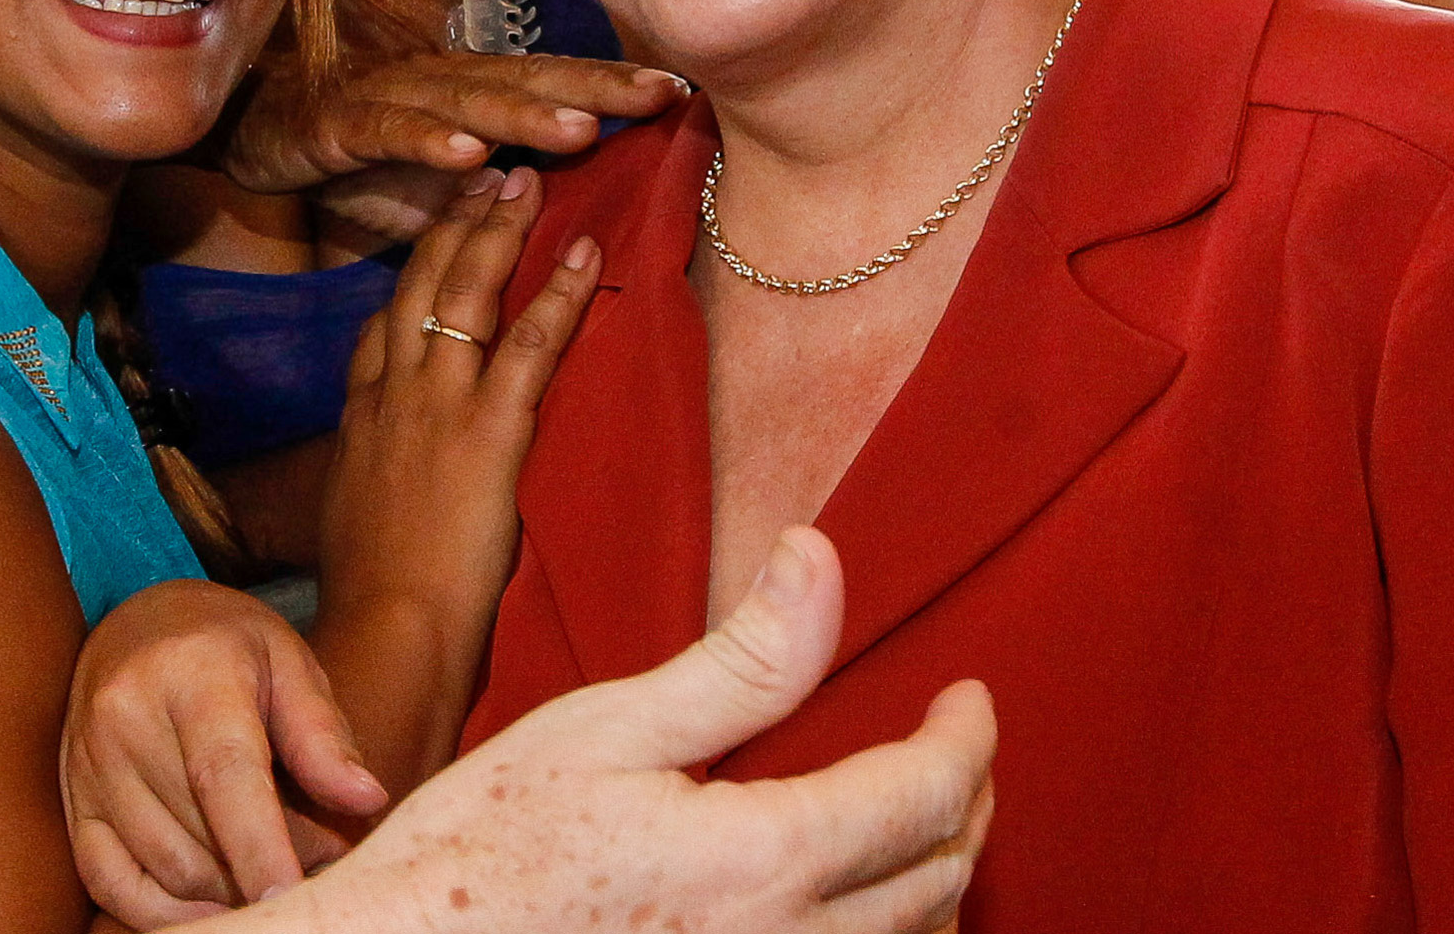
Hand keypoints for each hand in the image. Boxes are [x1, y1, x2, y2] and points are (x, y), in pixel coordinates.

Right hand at [64, 582, 381, 927]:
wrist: (140, 621)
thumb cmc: (227, 645)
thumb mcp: (289, 663)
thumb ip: (323, 734)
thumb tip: (364, 799)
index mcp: (188, 674)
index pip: (223, 774)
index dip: (259, 845)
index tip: (289, 896)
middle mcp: (123, 719)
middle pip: (201, 834)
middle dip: (271, 866)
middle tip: (321, 851)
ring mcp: (87, 764)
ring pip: (166, 869)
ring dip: (229, 890)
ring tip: (273, 860)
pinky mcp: (71, 800)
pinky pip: (110, 882)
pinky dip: (164, 914)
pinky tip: (212, 909)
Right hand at [226, 50, 683, 203]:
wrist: (257, 140)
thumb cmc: (362, 163)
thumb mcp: (445, 185)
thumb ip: (503, 193)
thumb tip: (580, 214)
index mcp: (470, 93)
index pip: (552, 86)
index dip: (610, 86)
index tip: (680, 93)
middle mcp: (437, 82)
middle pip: (524, 81)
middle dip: (591, 88)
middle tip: (654, 96)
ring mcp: (388, 98)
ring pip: (464, 104)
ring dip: (522, 116)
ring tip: (578, 131)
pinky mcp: (339, 124)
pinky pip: (389, 132)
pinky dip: (427, 140)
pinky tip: (467, 155)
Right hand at [289, 529, 994, 933]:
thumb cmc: (484, 844)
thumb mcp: (605, 728)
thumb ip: (739, 659)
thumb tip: (818, 558)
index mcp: (765, 858)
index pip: (924, 795)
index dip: (967, 738)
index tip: (969, 697)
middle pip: (939, 878)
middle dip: (968, 802)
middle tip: (959, 747)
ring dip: (937, 877)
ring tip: (923, 819)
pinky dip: (885, 933)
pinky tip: (857, 901)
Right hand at [316, 169, 596, 684]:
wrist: (386, 627)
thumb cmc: (373, 598)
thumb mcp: (352, 520)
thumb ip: (372, 479)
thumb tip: (385, 479)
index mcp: (361, 419)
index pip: (382, 327)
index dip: (412, 275)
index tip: (437, 237)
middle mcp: (395, 395)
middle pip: (421, 288)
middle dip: (454, 227)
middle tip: (488, 178)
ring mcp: (440, 406)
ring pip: (467, 296)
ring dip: (499, 234)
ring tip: (529, 186)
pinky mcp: (490, 429)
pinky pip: (531, 343)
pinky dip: (559, 293)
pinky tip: (585, 253)